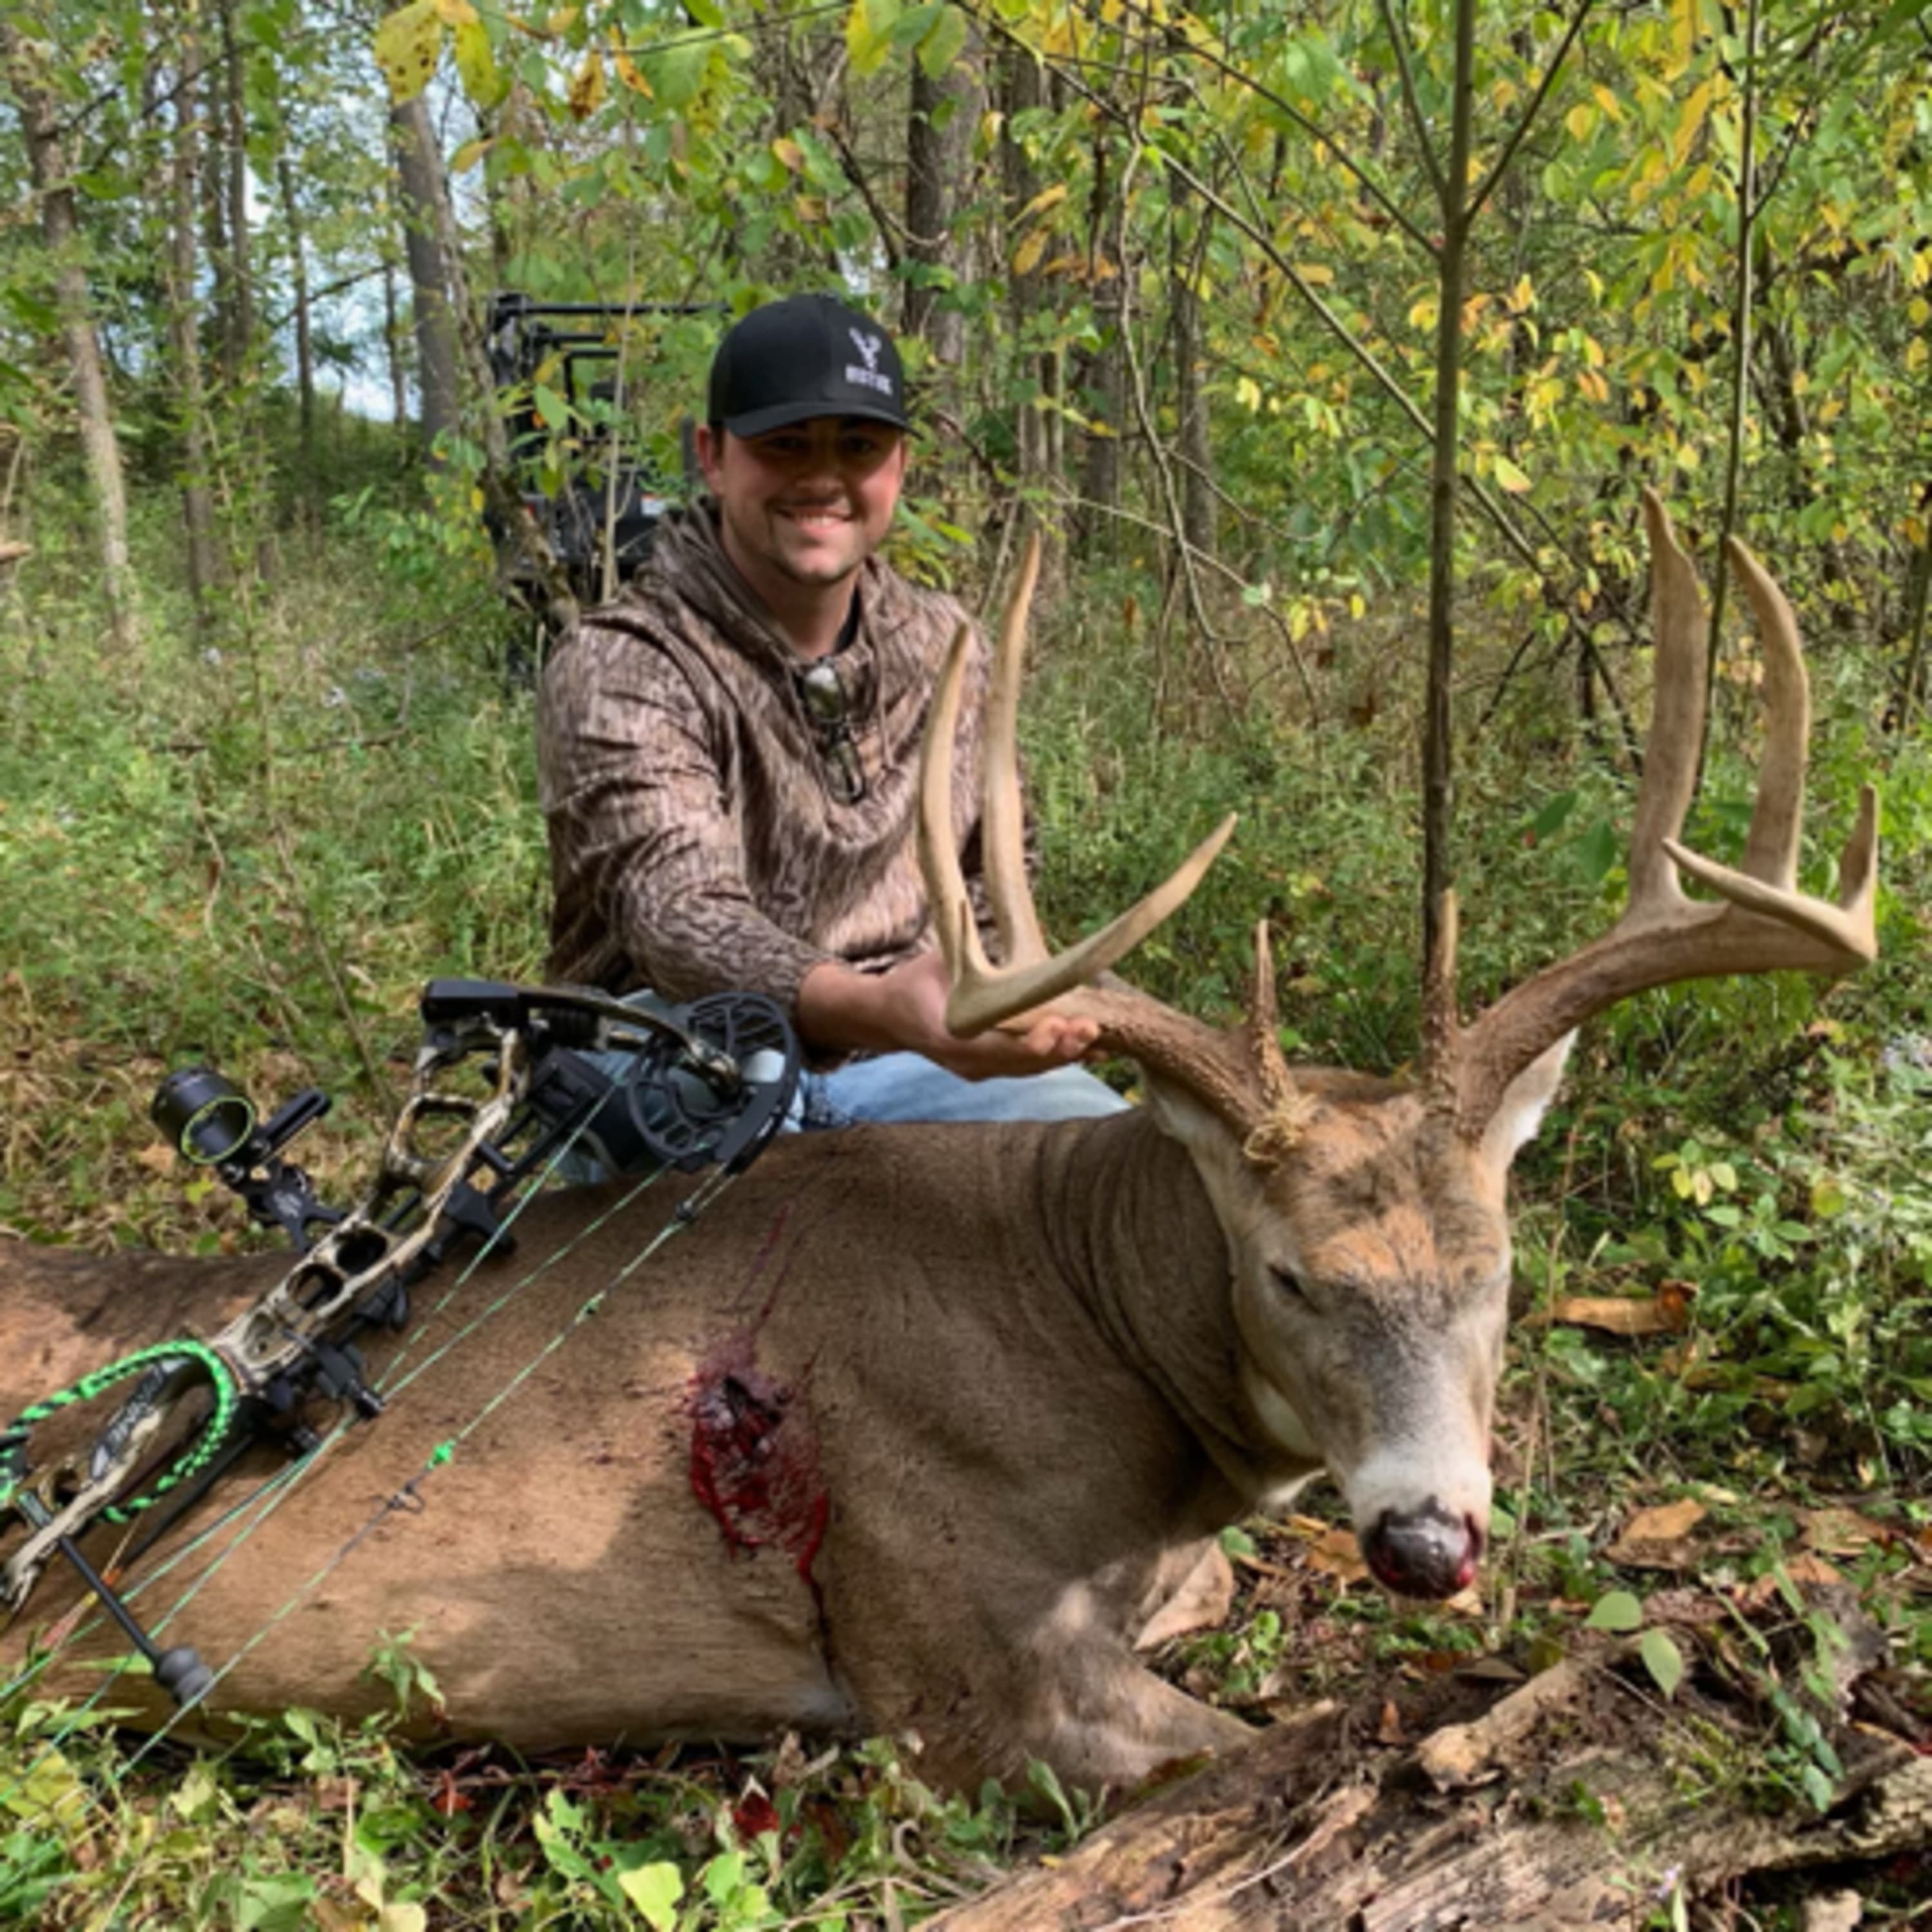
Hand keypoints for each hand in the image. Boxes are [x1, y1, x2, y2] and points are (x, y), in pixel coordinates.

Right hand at [797, 951, 1101, 1080]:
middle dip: (1059, 1048)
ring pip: (1030, 1069)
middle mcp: (968, 1062)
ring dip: (1067, 1054)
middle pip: (1020, 1064)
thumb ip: (965, 949)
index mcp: (950, 1037)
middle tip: (1089, 1029)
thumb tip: (989, 913)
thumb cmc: (914, 984)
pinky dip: (1060, 1057)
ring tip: (1101, 1039)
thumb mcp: (938, 961)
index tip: (1055, 1026)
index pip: (994, 1048)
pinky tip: (1094, 1050)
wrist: (890, 1017)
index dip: (1027, 1043)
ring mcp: (980, 1069)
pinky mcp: (993, 1067)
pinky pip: (1030, 1067)